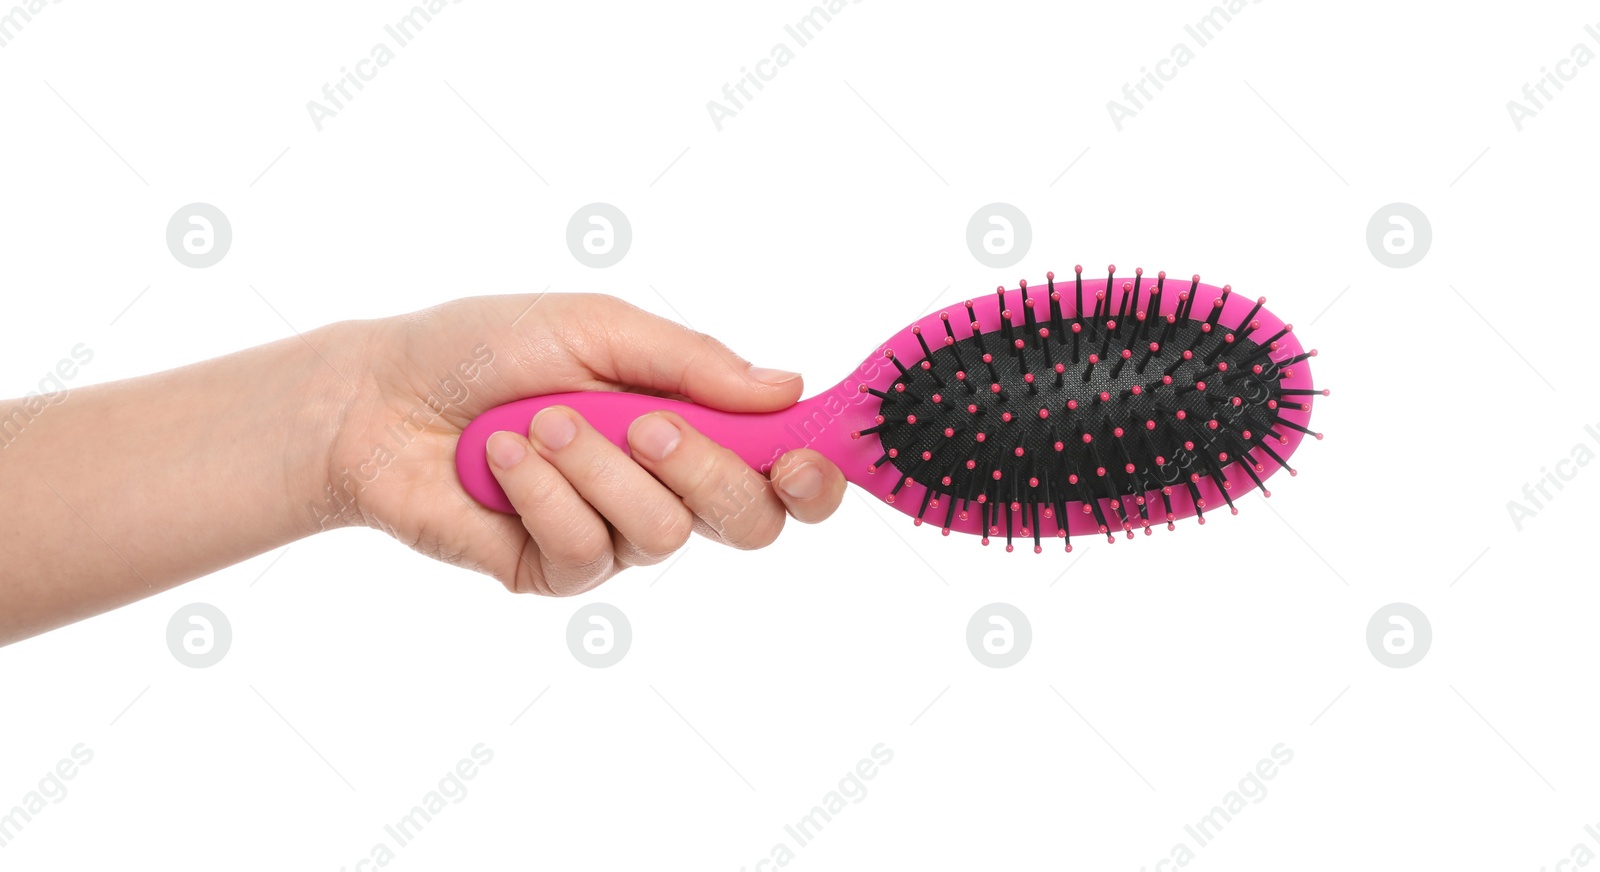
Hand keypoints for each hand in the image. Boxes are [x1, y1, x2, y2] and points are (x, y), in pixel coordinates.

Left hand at [322, 293, 846, 595]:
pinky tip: (500, 458)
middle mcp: (665, 485)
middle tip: (649, 423)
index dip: (811, 475)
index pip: (783, 470)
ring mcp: (614, 533)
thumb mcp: (596, 328)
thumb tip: (791, 389)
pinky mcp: (557, 570)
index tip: (798, 456)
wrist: (378, 397)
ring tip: (538, 421)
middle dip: (706, 470)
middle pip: (750, 521)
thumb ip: (694, 362)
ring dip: (599, 466)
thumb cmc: (485, 347)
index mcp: (692, 421)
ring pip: (665, 532)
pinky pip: (588, 550)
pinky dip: (543, 494)